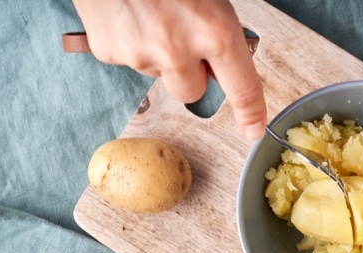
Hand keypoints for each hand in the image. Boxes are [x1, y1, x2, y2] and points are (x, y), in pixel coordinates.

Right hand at [72, 0, 266, 138]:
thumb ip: (220, 31)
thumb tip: (223, 59)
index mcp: (214, 32)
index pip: (242, 90)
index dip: (251, 114)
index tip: (254, 129)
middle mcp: (177, 51)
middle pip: (193, 93)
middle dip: (192, 73)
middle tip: (184, 38)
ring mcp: (139, 55)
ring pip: (159, 74)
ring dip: (160, 55)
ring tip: (151, 13)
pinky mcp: (108, 52)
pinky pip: (129, 59)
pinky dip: (132, 42)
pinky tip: (130, 14)